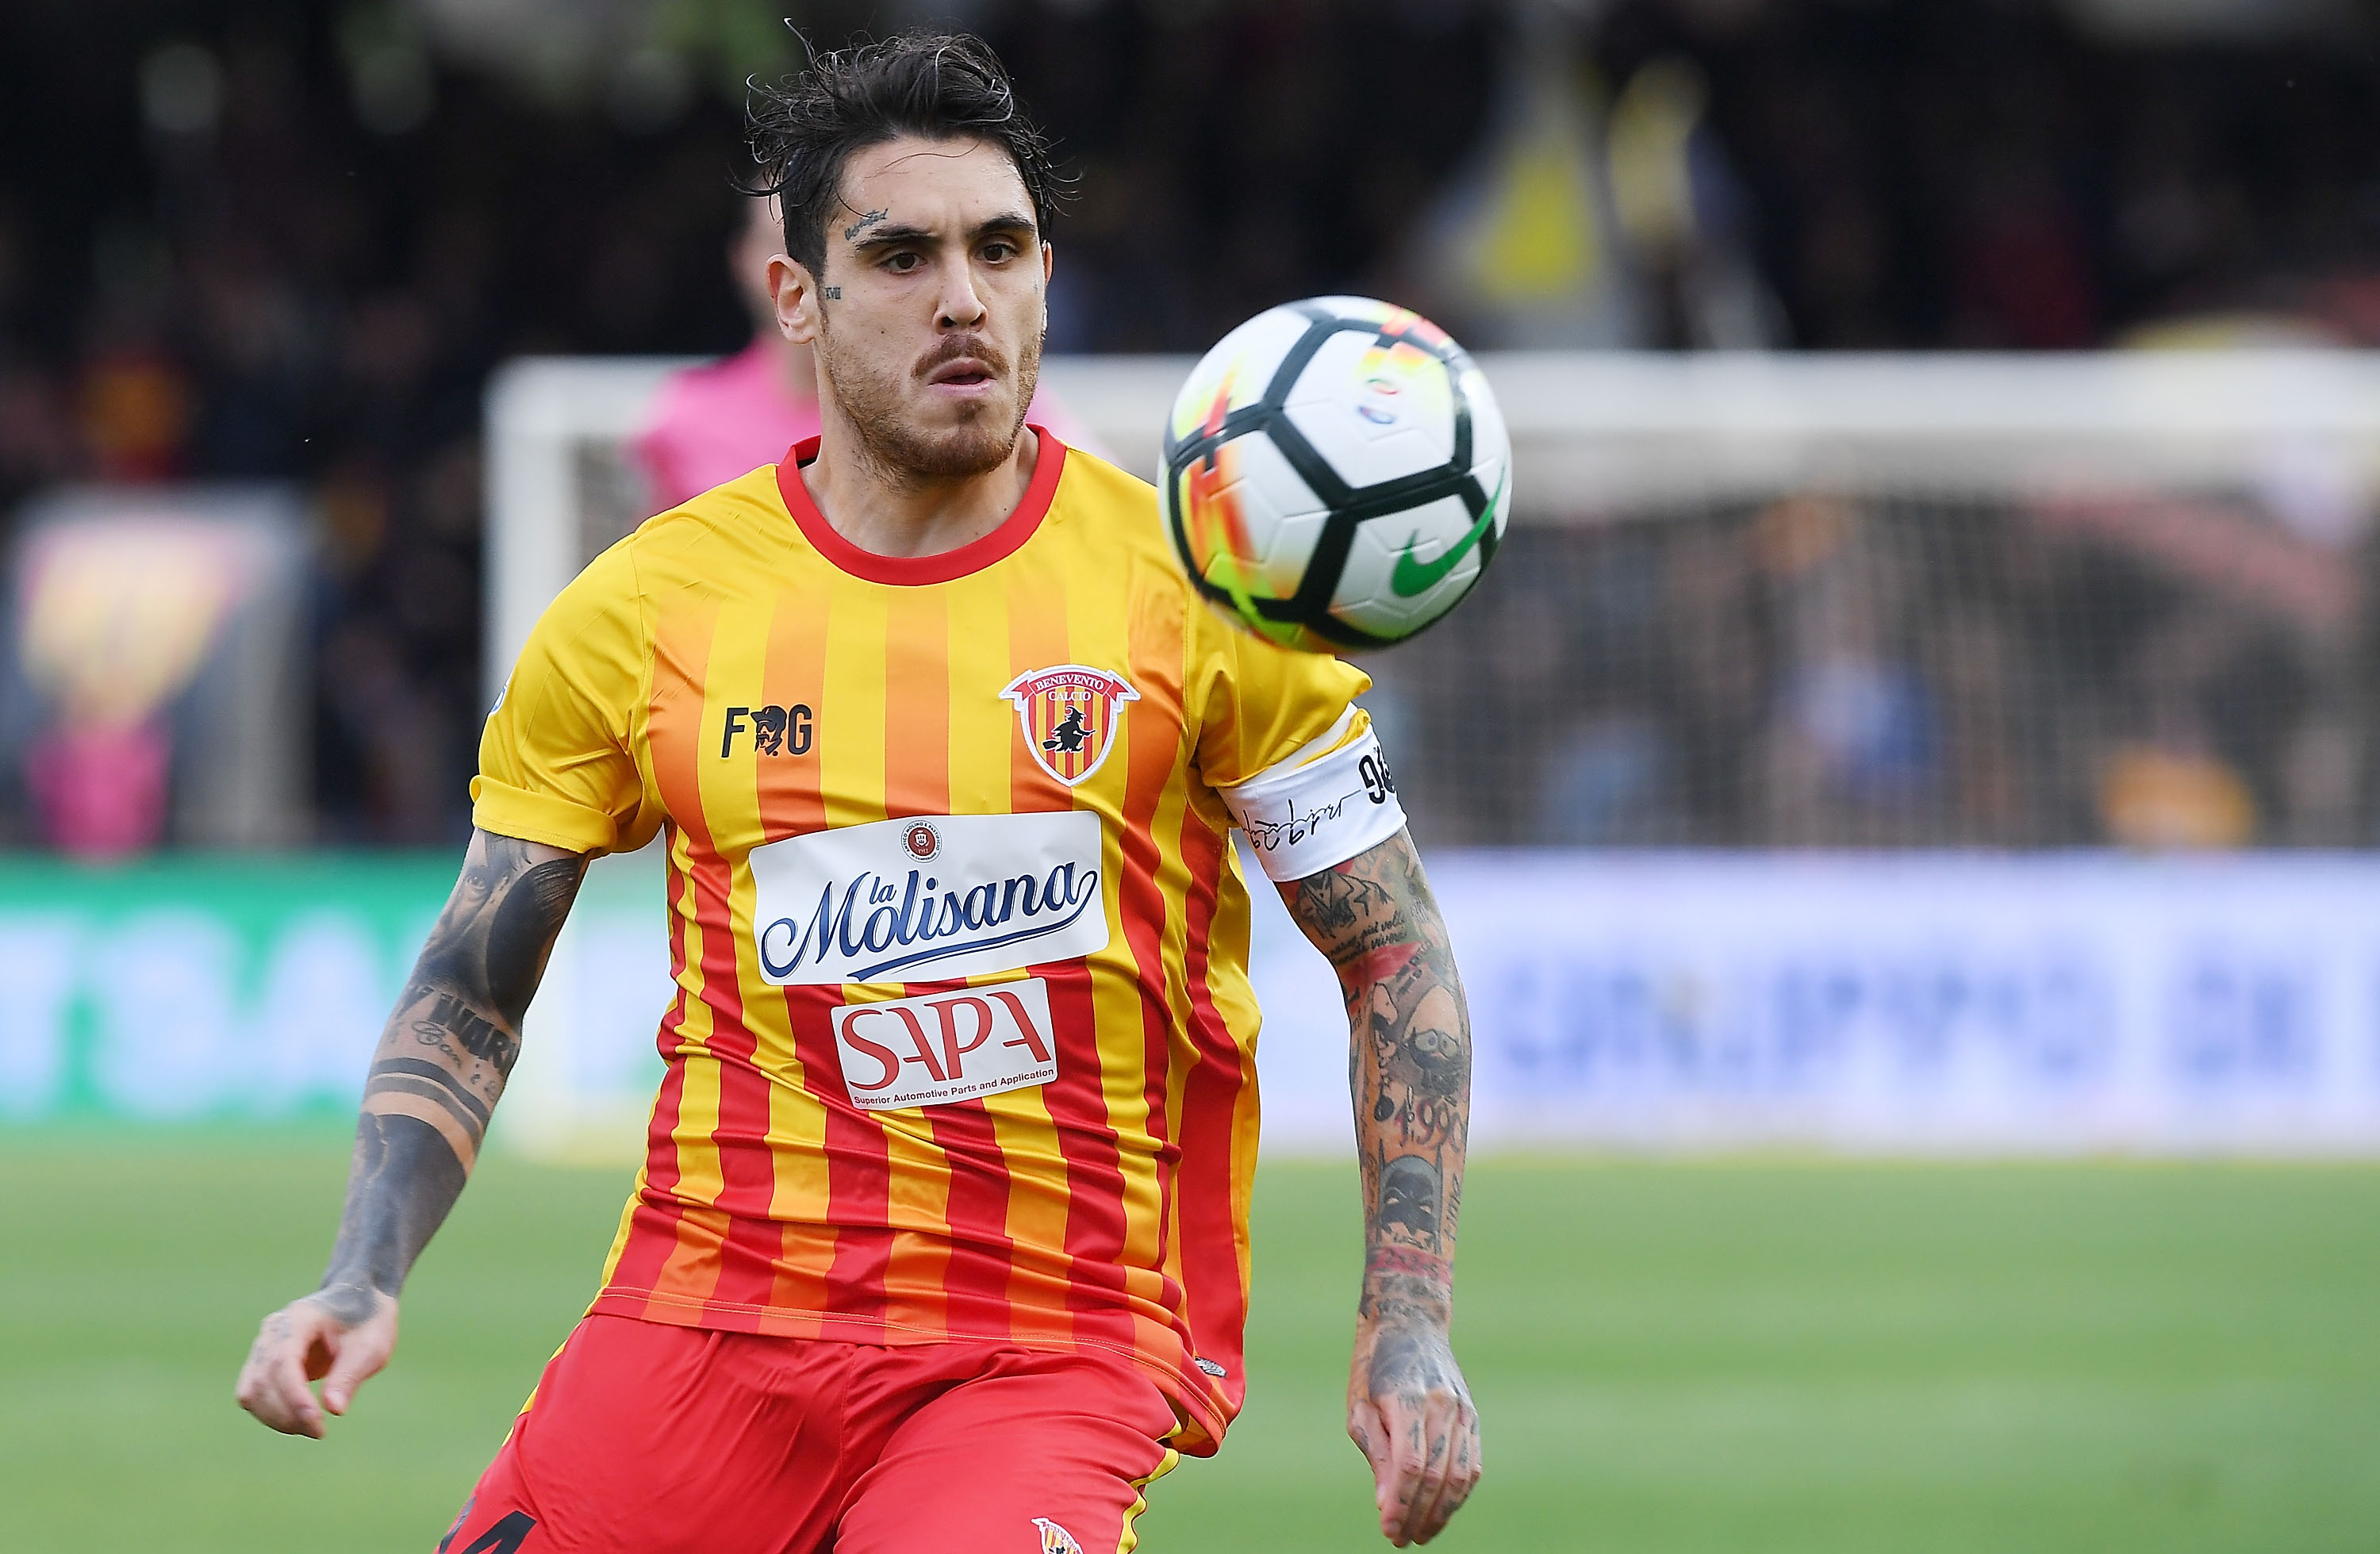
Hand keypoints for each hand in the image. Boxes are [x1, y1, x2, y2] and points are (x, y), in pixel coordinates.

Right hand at [234, 1285, 397, 1437]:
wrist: (359, 1302)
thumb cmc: (368, 1321)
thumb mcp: (371, 1346)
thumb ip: (349, 1376)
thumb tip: (333, 1410)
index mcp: (300, 1318)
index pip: (283, 1361)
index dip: (294, 1396)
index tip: (316, 1421)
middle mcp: (273, 1331)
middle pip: (262, 1380)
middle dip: (286, 1413)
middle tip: (319, 1431)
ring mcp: (264, 1346)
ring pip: (251, 1391)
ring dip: (276, 1418)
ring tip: (312, 1428)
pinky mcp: (263, 1363)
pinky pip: (254, 1394)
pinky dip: (271, 1413)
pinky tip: (298, 1421)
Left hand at [1348, 1313, 1481, 1545]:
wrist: (1410, 1323)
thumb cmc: (1374, 1368)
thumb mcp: (1360, 1408)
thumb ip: (1378, 1455)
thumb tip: (1387, 1505)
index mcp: (1406, 1402)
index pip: (1410, 1467)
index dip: (1401, 1504)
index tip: (1388, 1530)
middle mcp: (1440, 1406)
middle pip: (1436, 1476)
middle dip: (1418, 1516)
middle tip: (1400, 1540)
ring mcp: (1461, 1411)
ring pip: (1460, 1476)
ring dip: (1442, 1513)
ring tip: (1422, 1534)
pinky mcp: (1472, 1416)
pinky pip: (1472, 1464)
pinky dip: (1459, 1493)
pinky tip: (1441, 1511)